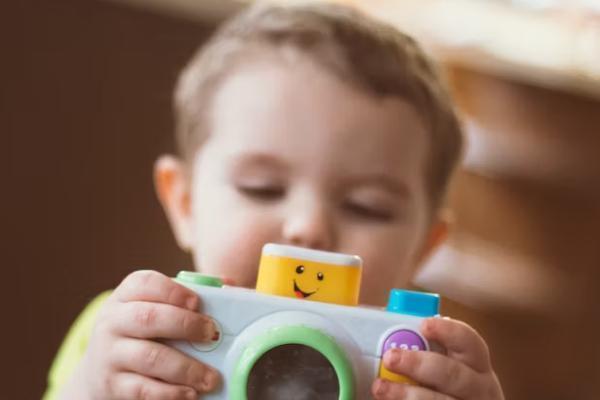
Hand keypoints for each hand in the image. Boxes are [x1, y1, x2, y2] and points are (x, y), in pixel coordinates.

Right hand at [61, 270, 219, 399]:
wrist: (100, 370)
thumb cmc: (142, 332)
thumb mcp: (155, 308)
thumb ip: (187, 297)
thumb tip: (229, 285)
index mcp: (126, 296)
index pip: (144, 283)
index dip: (172, 291)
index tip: (197, 302)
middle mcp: (113, 321)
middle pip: (148, 318)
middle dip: (185, 325)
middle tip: (211, 335)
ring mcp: (110, 354)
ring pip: (150, 357)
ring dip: (186, 368)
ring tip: (210, 377)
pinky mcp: (112, 385)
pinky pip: (143, 389)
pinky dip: (170, 392)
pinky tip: (190, 393)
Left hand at [371, 317, 503, 399]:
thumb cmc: (447, 384)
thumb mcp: (447, 363)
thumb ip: (426, 347)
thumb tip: (389, 329)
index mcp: (476, 363)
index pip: (468, 341)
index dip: (448, 331)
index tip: (424, 325)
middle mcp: (478, 388)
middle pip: (452, 375)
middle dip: (419, 365)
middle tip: (391, 358)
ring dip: (408, 394)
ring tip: (381, 387)